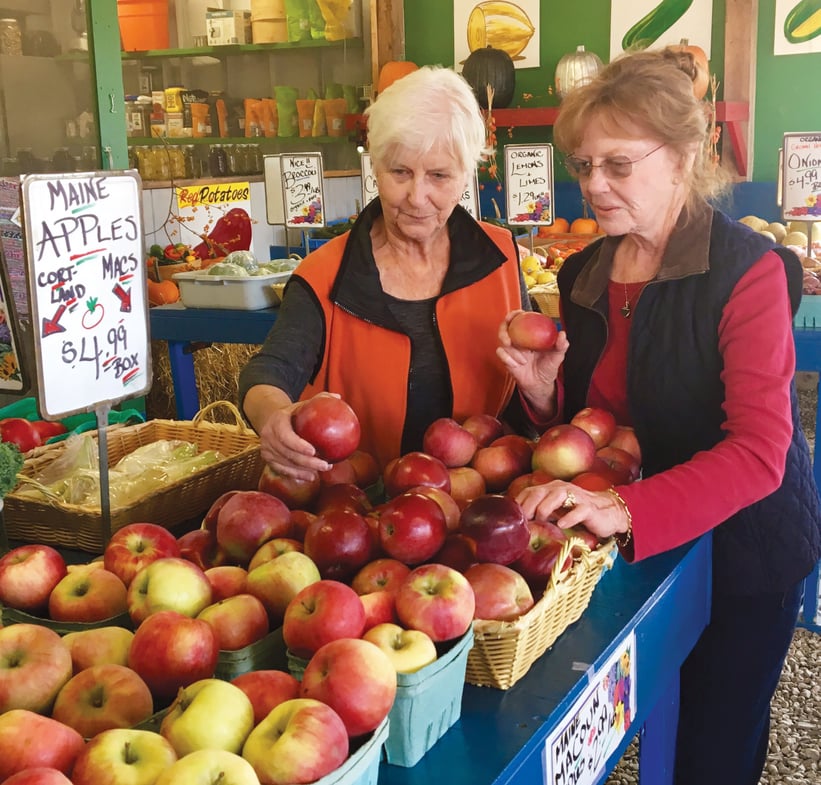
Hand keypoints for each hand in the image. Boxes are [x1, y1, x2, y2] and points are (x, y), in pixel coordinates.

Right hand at [257, 395, 334, 480]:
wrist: (271, 420)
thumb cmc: (294, 413)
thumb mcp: (303, 404)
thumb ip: (320, 399)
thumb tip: (338, 397)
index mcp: (277, 421)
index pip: (285, 435)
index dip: (298, 445)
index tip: (314, 451)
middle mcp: (268, 436)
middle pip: (287, 453)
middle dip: (307, 462)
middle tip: (325, 465)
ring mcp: (266, 449)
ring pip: (285, 464)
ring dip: (304, 470)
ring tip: (322, 469)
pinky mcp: (268, 460)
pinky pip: (283, 470)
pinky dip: (297, 474)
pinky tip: (311, 476)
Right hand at [496, 309, 568, 416]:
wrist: (540, 384)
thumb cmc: (548, 368)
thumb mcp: (557, 357)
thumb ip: (561, 346)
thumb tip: (562, 334)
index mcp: (531, 334)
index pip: (520, 318)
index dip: (515, 314)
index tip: (516, 315)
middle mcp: (519, 339)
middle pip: (505, 326)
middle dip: (504, 330)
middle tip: (509, 338)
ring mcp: (512, 348)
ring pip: (502, 341)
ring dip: (512, 350)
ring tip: (523, 359)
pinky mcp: (506, 358)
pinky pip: (501, 353)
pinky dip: (508, 358)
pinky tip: (518, 364)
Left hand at [515, 479, 629, 540]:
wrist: (607, 512)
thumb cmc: (577, 513)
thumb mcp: (556, 512)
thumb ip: (540, 513)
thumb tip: (519, 525)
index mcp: (551, 489)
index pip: (529, 491)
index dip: (519, 503)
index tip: (512, 517)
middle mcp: (561, 489)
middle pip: (539, 491)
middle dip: (528, 505)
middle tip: (524, 520)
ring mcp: (576, 496)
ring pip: (556, 496)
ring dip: (545, 508)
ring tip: (540, 519)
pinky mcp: (589, 508)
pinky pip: (578, 510)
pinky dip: (568, 517)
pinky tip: (562, 524)